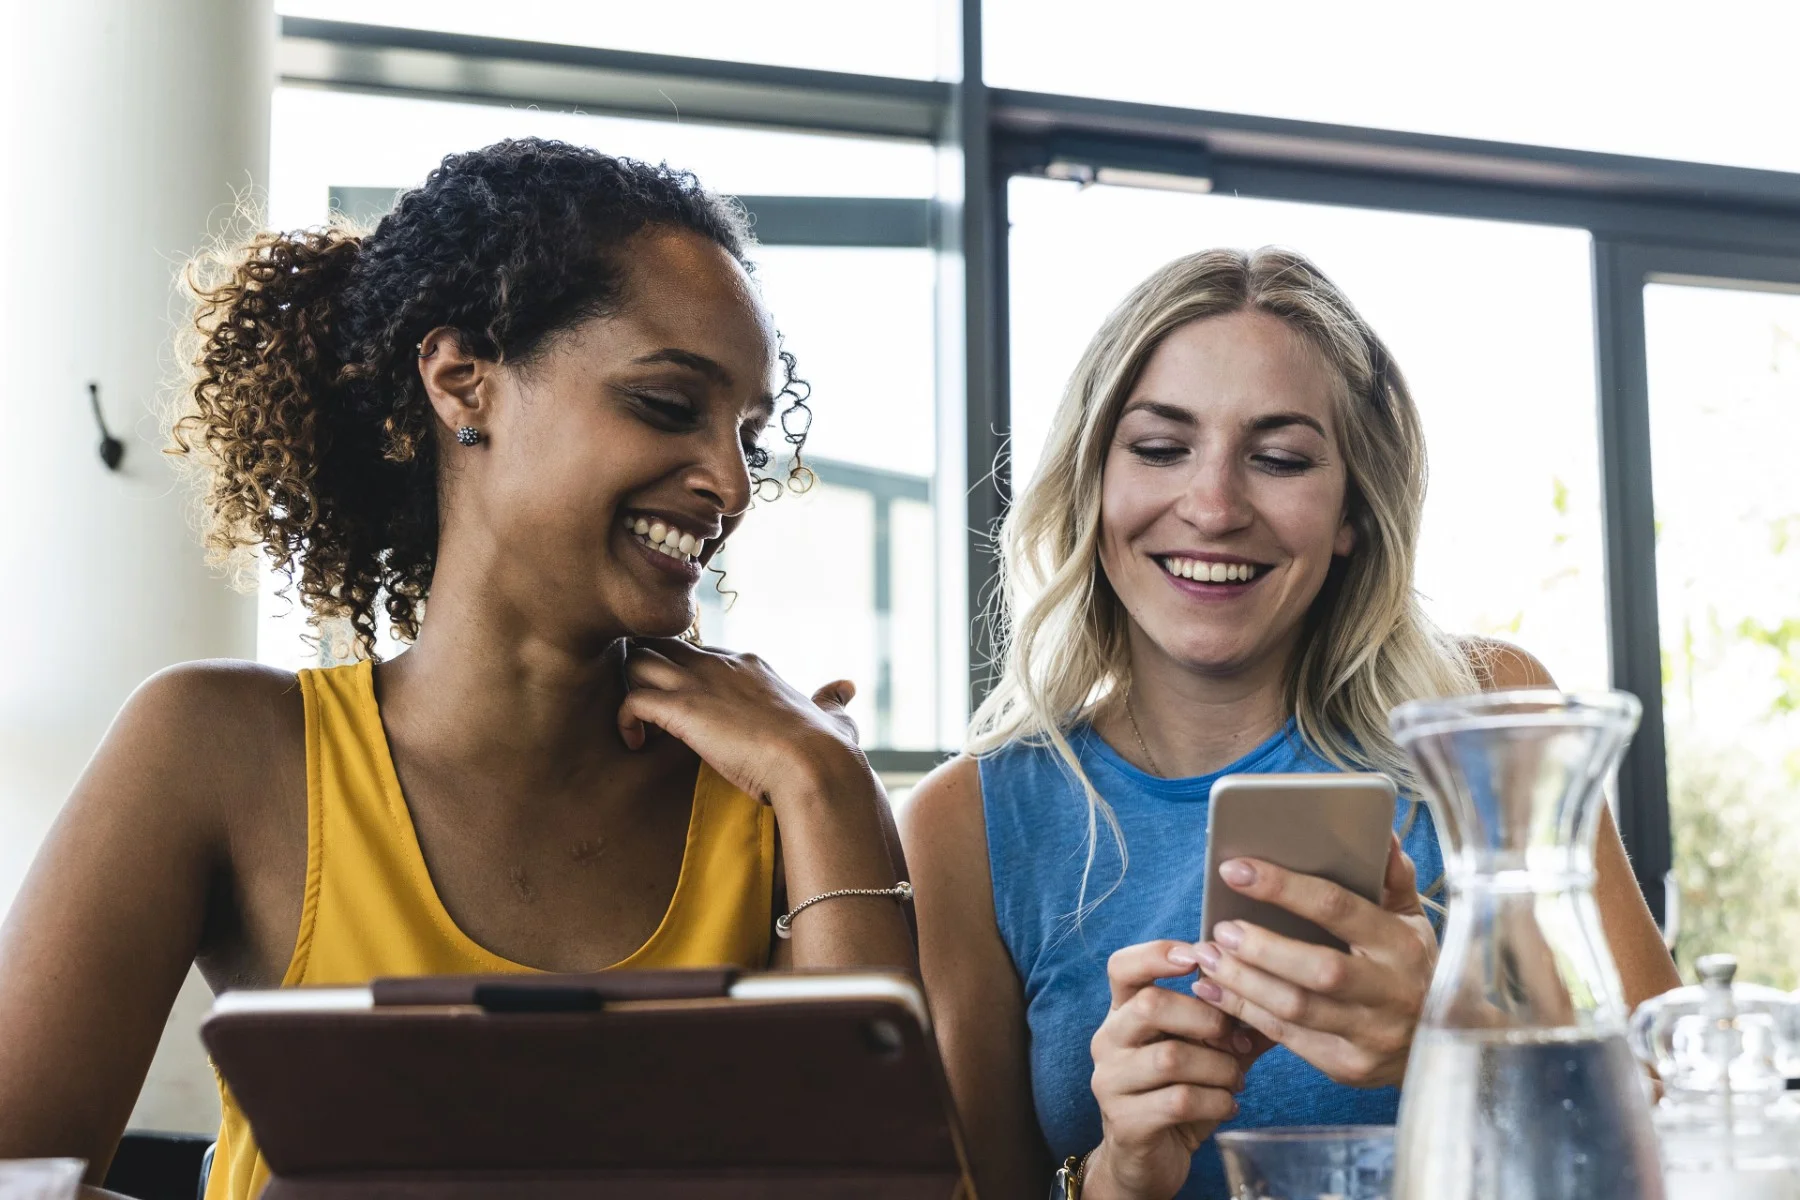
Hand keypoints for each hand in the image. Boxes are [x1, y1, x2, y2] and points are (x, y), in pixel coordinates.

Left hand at [617, 639, 865, 806]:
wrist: (815, 765)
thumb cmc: (827, 749)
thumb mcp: (835, 718)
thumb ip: (833, 700)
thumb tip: (846, 687)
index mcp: (750, 666)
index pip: (698, 653)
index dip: (684, 679)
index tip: (687, 713)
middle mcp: (721, 665)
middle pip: (661, 646)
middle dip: (645, 674)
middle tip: (648, 715)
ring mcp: (700, 683)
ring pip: (637, 661)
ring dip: (629, 689)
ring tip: (640, 726)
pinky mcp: (683, 708)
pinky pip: (631, 699)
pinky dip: (625, 720)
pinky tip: (636, 744)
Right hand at [1084, 941, 1266, 1199]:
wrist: (1150, 1159)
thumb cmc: (1179, 1093)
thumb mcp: (1206, 1052)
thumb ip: (1233, 1023)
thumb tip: (1280, 992)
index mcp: (1123, 1013)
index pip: (1122, 967)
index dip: (1157, 953)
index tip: (1198, 956)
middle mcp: (1108, 1040)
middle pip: (1150, 1005)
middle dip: (1206, 1018)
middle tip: (1236, 1040)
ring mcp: (1110, 1081)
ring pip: (1171, 1057)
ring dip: (1218, 1067)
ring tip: (1236, 1079)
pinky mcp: (1125, 1121)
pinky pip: (1179, 1101)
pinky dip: (1216, 1101)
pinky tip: (1228, 1105)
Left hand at [1190, 835, 1434, 1088]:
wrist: (1443, 1044)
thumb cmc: (1413, 967)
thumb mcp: (1411, 920)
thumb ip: (1392, 876)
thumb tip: (1380, 829)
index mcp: (1401, 945)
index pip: (1338, 909)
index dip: (1283, 888)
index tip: (1235, 869)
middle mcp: (1389, 992)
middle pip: (1318, 970)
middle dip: (1261, 947)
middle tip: (1219, 927)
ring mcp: (1370, 1035)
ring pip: (1295, 1009)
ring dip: (1242, 982)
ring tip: (1207, 956)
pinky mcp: (1347, 1066)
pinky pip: (1287, 1039)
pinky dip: (1244, 1012)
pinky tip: (1215, 990)